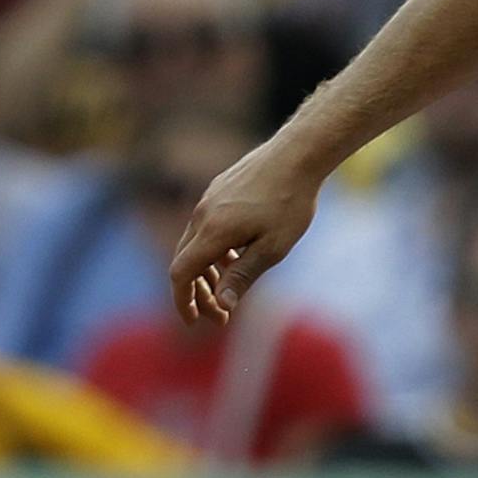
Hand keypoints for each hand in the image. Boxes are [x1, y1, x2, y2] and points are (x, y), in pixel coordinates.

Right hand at [168, 137, 321, 324]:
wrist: (296, 156)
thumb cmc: (290, 203)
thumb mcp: (272, 248)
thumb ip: (243, 276)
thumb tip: (223, 305)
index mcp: (212, 232)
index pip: (181, 274)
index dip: (183, 301)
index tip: (194, 321)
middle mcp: (202, 215)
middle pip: (185, 262)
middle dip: (199, 294)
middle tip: (220, 317)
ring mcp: (208, 201)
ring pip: (195, 244)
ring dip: (208, 273)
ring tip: (229, 291)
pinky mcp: (218, 191)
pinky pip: (205, 228)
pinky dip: (213, 251)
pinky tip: (236, 258)